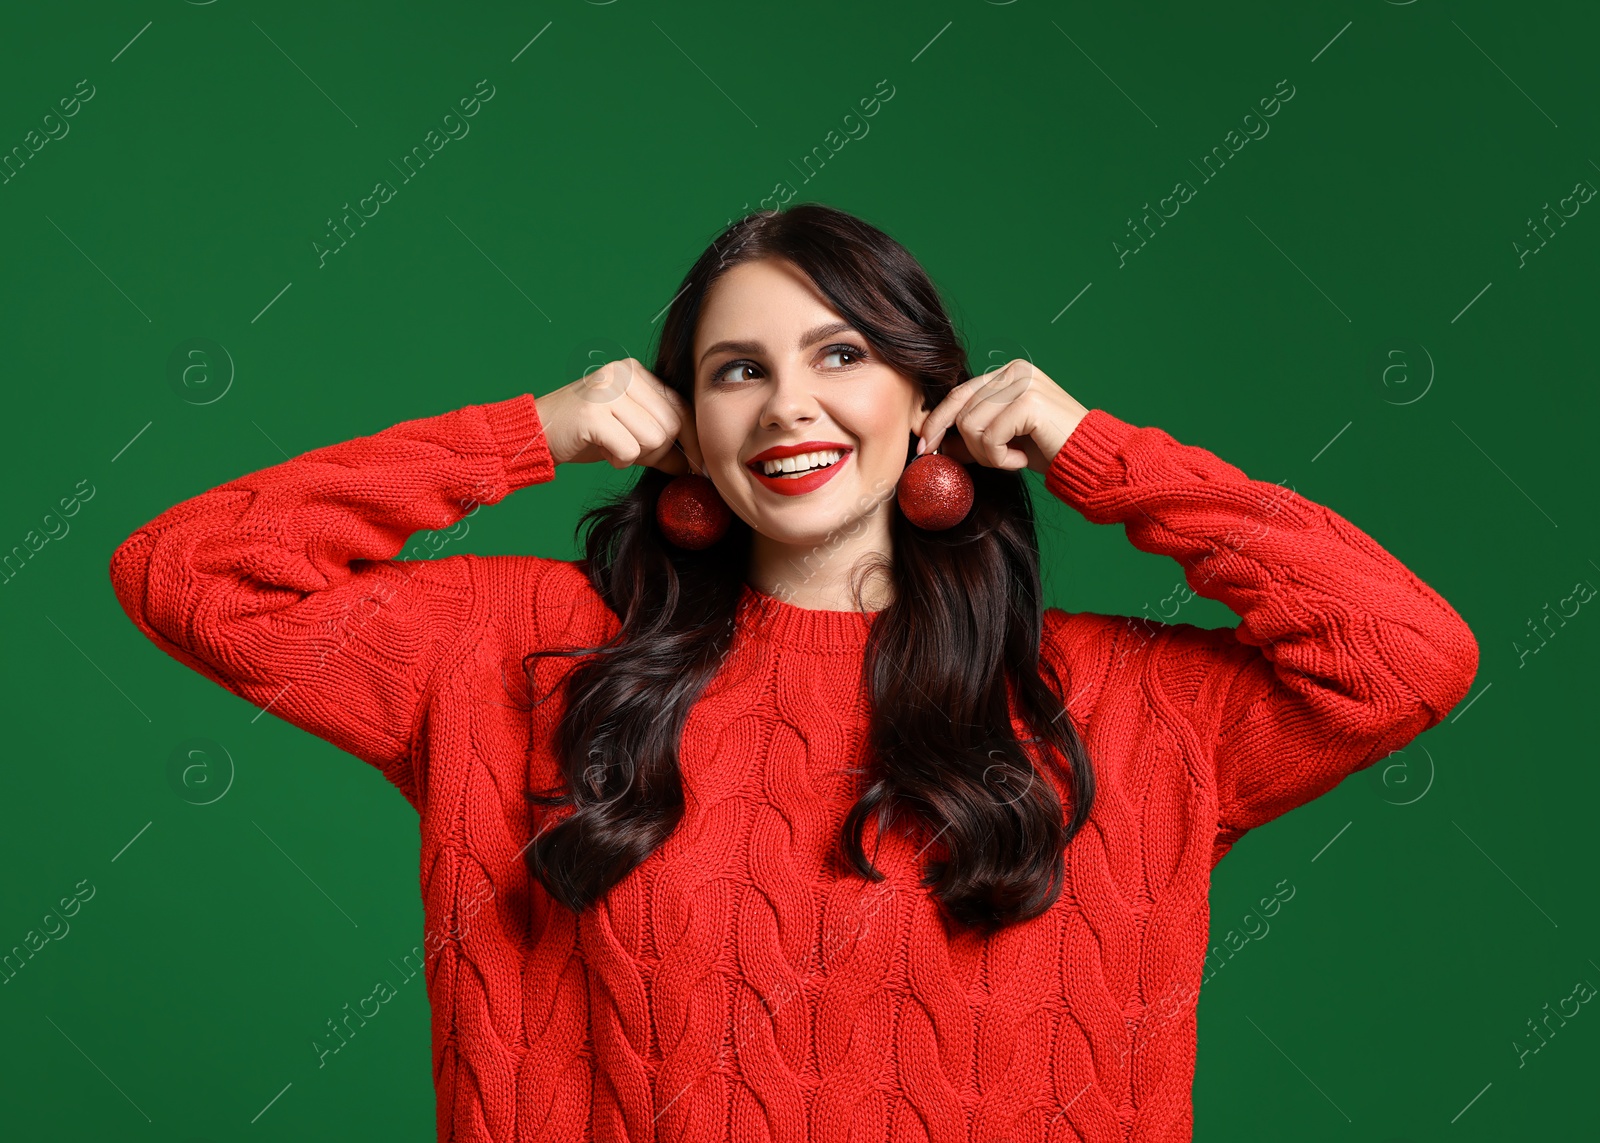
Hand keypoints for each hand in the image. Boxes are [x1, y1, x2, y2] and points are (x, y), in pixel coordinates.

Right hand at [534, 358, 704, 474]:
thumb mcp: (629, 431)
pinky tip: (602, 450)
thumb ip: (662, 441)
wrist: (536, 433)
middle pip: (670, 425)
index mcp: (635, 372)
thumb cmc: (585, 434)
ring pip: (654, 439)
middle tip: (633, 455)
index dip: (692, 439)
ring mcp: (607, 391)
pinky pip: (629, 450)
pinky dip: (620, 460)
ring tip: (613, 448)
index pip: (681, 406)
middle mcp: (622, 374)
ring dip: (637, 456)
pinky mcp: (593, 413)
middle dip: (660, 452)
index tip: (698, 465)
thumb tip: (696, 465)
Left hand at [917, 359, 1089, 474]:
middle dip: (969, 446)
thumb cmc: (1049, 450)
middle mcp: (1014, 371)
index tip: (924, 447)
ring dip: (988, 455)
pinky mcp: (1029, 401)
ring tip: (1015, 459)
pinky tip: (1023, 460)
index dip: (937, 421)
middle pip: (961, 411)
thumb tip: (935, 444)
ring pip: (971, 425)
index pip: (958, 394)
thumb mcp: (1002, 444)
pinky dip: (1002, 459)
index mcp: (1007, 373)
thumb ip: (971, 439)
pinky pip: (990, 438)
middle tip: (994, 462)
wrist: (1090, 459)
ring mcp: (1022, 383)